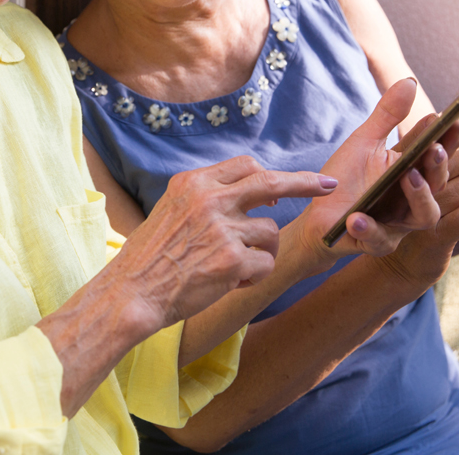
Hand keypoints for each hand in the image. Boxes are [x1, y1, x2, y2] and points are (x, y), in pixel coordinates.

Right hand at [109, 157, 338, 331]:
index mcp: (193, 183)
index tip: (286, 185)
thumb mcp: (170, 209)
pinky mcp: (232, 259)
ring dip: (261, 251)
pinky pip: (265, 264)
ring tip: (232, 268)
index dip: (268, 176)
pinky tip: (229, 283)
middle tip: (326, 185)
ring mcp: (222, 228)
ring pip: (270, 232)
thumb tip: (252, 194)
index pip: (244, 165)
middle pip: (270, 181)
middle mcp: (209, 199)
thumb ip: (206, 197)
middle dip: (304, 182)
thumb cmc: (149, 257)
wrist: (131, 292)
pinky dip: (254, 276)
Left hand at [296, 79, 458, 263]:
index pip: (437, 155)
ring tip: (407, 176)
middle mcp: (414, 199)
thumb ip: (388, 115)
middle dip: (439, 166)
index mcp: (412, 172)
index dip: (449, 140)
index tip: (457, 121)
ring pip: (424, 215)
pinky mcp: (376, 243)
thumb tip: (410, 81)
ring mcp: (398, 223)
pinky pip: (379, 240)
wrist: (318, 215)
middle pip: (439, 184)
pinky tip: (357, 218)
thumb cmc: (346, 178)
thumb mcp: (364, 141)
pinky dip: (369, 229)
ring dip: (419, 196)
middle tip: (433, 148)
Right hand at [374, 140, 458, 294]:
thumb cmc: (404, 222)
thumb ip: (425, 158)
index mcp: (398, 176)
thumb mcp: (407, 186)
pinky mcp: (435, 238)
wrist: (399, 266)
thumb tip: (453, 130)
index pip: (418, 150)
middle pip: (439, 167)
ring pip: (457, 190)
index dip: (438, 135)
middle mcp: (406, 194)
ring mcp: (421, 217)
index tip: (458, 121)